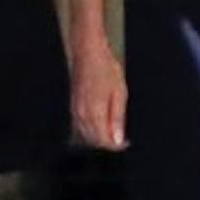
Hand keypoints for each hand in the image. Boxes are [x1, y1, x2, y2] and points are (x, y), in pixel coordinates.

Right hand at [70, 32, 127, 150]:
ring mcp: (75, 111)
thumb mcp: (119, 93)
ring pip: (87, 136)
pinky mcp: (73, 107)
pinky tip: (100, 126)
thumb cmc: (105, 69)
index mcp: (95, 113)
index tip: (126, 143)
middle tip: (121, 139)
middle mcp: (82, 115)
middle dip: (108, 144)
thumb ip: (117, 119)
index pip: (104, 141)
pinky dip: (91, 132)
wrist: (88, 53)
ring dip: (99, 138)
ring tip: (113, 133)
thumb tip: (117, 139)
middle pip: (94, 141)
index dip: (116, 146)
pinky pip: (80, 127)